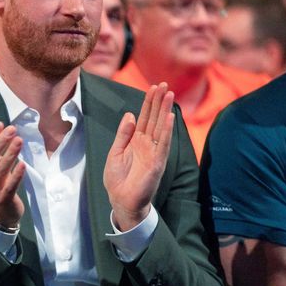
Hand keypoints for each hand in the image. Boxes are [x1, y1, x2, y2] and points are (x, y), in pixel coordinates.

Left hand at [104, 83, 173, 230]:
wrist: (121, 200)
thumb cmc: (118, 179)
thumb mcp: (115, 152)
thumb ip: (123, 134)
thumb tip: (130, 115)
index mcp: (136, 141)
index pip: (144, 117)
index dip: (148, 103)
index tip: (153, 87)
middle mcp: (147, 144)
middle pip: (154, 118)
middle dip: (158, 101)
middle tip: (163, 85)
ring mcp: (154, 152)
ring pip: (160, 127)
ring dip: (164, 111)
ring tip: (169, 94)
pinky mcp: (157, 163)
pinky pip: (163, 144)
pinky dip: (166, 130)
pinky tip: (170, 117)